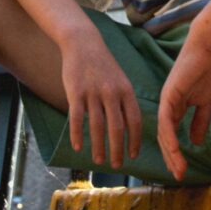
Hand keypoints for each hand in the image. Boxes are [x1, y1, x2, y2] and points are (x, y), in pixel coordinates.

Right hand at [60, 29, 142, 169]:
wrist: (83, 43)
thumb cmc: (102, 65)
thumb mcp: (120, 80)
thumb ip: (124, 101)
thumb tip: (128, 128)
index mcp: (126, 91)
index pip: (134, 121)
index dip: (135, 140)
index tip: (133, 155)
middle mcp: (112, 93)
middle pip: (117, 128)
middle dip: (118, 150)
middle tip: (117, 166)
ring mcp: (93, 92)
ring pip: (97, 126)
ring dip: (98, 147)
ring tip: (98, 161)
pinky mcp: (75, 92)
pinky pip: (77, 118)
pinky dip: (77, 134)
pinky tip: (76, 147)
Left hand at [156, 26, 210, 181]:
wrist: (207, 51)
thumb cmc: (206, 72)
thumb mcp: (205, 103)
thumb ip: (199, 122)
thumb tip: (196, 142)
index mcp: (174, 108)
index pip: (171, 136)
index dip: (175, 154)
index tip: (182, 170)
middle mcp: (166, 107)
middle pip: (165, 138)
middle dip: (171, 158)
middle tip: (178, 176)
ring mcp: (166, 101)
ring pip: (164, 133)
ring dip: (171, 153)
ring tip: (178, 169)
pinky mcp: (169, 95)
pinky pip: (167, 120)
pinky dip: (170, 136)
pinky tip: (175, 150)